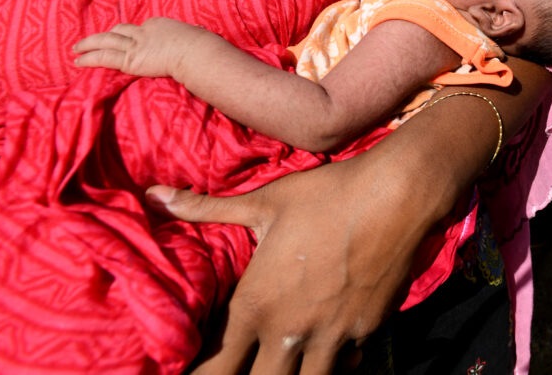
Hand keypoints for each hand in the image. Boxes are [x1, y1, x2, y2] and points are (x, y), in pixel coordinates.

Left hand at [73, 18, 207, 77]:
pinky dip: (89, 58)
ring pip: (106, 41)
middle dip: (105, 35)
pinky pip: (104, 57)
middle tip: (92, 39)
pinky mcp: (130, 60)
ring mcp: (136, 45)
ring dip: (89, 44)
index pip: (141, 28)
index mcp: (159, 25)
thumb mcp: (197, 34)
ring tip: (76, 49)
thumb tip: (201, 31)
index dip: (134, 34)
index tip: (130, 39)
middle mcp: (144, 31)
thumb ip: (195, 33)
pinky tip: (78, 61)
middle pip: (120, 30)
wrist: (195, 51)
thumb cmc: (201, 45)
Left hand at [149, 151, 439, 374]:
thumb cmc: (327, 194)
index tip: (201, 370)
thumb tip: (153, 196)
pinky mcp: (367, 330)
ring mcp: (332, 335)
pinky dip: (336, 360)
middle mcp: (290, 330)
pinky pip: (345, 362)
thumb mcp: (265, 201)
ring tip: (292, 360)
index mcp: (256, 303)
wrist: (397, 195)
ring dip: (297, 372)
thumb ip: (206, 209)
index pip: (216, 365)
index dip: (203, 374)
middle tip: (250, 363)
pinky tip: (332, 348)